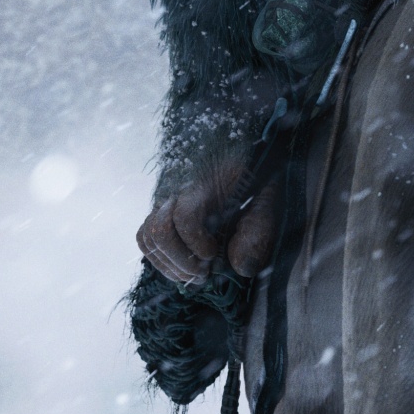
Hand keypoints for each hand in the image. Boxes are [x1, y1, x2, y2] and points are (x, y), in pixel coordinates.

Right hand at [137, 153, 279, 288]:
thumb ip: (258, 227)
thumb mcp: (268, 193)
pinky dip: (159, 256)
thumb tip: (241, 268)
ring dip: (167, 263)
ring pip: (148, 236)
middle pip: (159, 230)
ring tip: (192, 274)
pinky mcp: (161, 206)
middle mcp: (176, 188)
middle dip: (180, 261)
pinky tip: (182, 265)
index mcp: (205, 182)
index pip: (184, 216)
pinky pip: (146, 234)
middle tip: (203, 274)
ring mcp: (165, 197)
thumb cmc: (255, 167)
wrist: (240, 139)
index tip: (213, 254)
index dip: (195, 243)